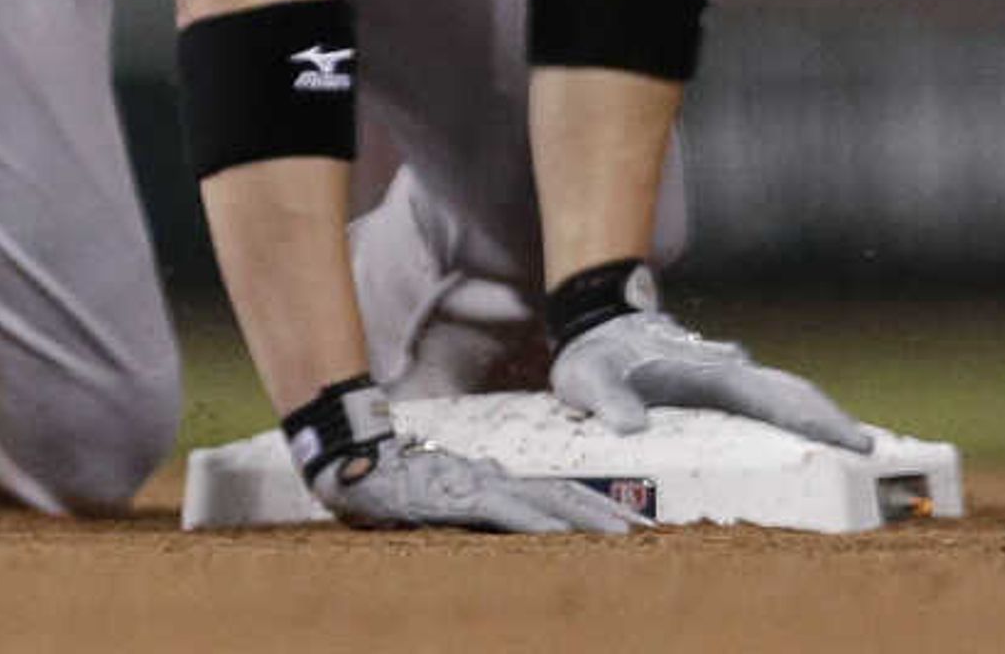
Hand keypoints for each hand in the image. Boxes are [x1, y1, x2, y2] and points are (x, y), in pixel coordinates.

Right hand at [289, 383, 636, 533]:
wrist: (354, 464)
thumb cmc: (394, 477)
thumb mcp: (442, 485)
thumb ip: (474, 490)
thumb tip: (499, 487)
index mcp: (493, 480)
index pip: (556, 494)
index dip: (595, 510)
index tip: (633, 530)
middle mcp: (493, 481)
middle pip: (563, 498)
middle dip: (607, 518)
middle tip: (651, 537)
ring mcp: (478, 489)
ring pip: (545, 505)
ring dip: (586, 522)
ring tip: (624, 541)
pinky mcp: (458, 499)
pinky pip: (506, 514)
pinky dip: (539, 523)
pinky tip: (562, 536)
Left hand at [550, 299, 864, 450]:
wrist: (598, 322)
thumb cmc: (596, 356)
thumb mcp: (589, 378)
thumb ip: (607, 400)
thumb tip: (630, 425)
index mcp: (709, 373)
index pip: (771, 398)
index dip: (812, 420)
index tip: (853, 443)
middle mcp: (729, 372)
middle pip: (793, 395)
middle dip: (833, 423)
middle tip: (875, 458)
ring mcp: (730, 377)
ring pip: (786, 397)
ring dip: (820, 423)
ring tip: (859, 460)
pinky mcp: (724, 387)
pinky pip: (769, 403)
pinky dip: (797, 420)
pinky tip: (811, 448)